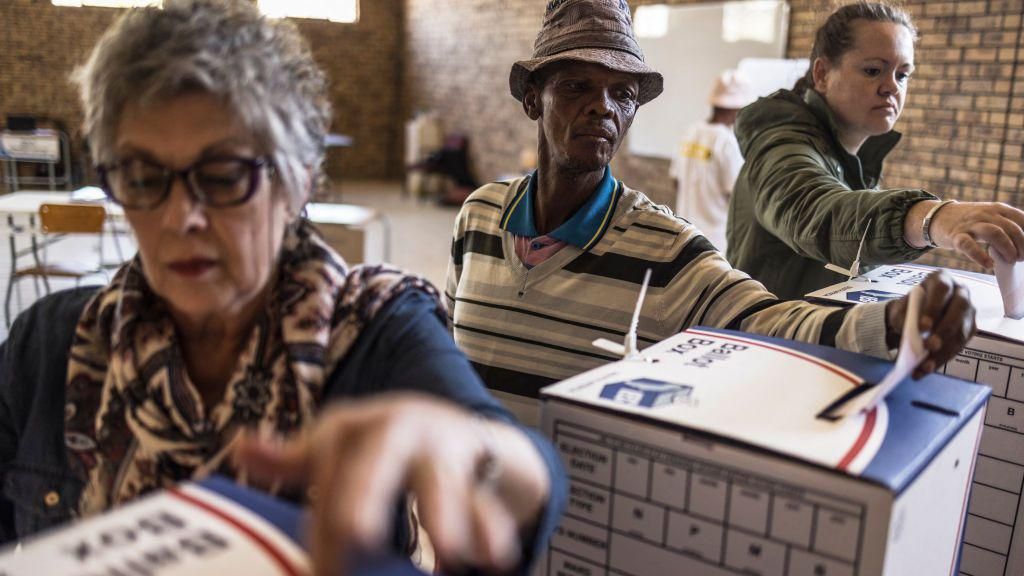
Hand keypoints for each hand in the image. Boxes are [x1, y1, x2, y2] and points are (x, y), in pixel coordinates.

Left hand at [233, 393, 549, 575]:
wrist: (462, 430)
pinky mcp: (480, 468)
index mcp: (358, 424)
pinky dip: (490, 529)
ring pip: (441, 480)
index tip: (322, 569)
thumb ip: (295, 455)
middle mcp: (401, 428)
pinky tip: (492, 559)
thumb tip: (243, 444)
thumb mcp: (341, 444)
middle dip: (366, 495)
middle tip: (356, 534)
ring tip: (445, 552)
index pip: (327, 466)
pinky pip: (485, 500)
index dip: (321, 517)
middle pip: (378, 461)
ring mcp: (443, 446)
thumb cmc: (388, 446)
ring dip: (444, 515)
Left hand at [884, 271, 975, 377]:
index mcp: (942, 280)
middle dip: (944, 330)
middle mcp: (960, 293)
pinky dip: (943, 358)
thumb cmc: (908, 308)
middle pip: (958, 309)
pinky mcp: (970, 329)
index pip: (942, 290)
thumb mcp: (902, 309)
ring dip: (944, 350)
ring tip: (925, 365)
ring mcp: (968, 312)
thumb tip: (912, 333)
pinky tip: (928, 368)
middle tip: (929, 346)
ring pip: (962, 331)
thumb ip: (905, 316)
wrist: (911, 318)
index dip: (934, 307)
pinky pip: (960, 345)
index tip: (922, 327)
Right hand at [906, 200, 1023, 267]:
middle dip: (1022, 245)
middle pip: (1011, 228)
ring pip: (994, 233)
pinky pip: (969, 246)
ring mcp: (970, 224)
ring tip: (1011, 260)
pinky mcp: (956, 236)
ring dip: (1007, 248)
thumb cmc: (969, 221)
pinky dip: (981, 257)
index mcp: (998, 208)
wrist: (937, 217)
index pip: (1021, 219)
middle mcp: (985, 214)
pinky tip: (989, 265)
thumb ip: (1008, 225)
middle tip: (1022, 258)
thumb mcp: (991, 216)